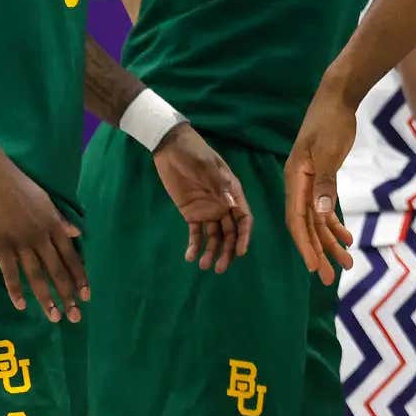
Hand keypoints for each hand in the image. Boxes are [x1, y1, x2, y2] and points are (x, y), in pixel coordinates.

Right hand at [0, 153, 87, 321]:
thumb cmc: (19, 187)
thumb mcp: (46, 201)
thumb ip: (61, 221)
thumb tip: (79, 234)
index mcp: (54, 225)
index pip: (72, 256)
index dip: (80, 277)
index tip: (87, 295)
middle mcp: (41, 236)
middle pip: (57, 270)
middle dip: (67, 295)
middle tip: (75, 317)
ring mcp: (20, 241)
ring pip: (36, 275)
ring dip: (46, 298)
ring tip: (54, 317)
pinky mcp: (0, 243)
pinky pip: (10, 271)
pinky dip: (15, 289)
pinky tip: (21, 305)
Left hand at [152, 124, 252, 272]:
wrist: (171, 147)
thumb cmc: (193, 152)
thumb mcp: (206, 166)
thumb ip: (218, 185)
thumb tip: (231, 205)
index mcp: (233, 192)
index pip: (243, 218)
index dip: (244, 236)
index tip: (240, 252)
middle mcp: (223, 204)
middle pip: (230, 232)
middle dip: (228, 251)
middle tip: (219, 268)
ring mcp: (208, 210)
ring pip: (215, 236)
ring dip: (212, 251)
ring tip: (203, 265)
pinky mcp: (191, 213)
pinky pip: (196, 233)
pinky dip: (194, 245)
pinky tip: (190, 256)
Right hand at [285, 91, 359, 283]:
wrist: (337, 100)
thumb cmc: (330, 123)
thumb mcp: (329, 153)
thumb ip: (325, 183)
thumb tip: (321, 214)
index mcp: (295, 180)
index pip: (297, 220)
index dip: (305, 245)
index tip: (314, 267)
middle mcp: (299, 186)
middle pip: (307, 226)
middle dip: (318, 252)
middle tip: (329, 277)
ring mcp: (311, 183)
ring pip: (318, 220)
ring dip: (330, 242)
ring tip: (346, 263)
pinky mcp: (322, 179)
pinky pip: (325, 208)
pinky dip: (335, 224)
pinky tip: (346, 238)